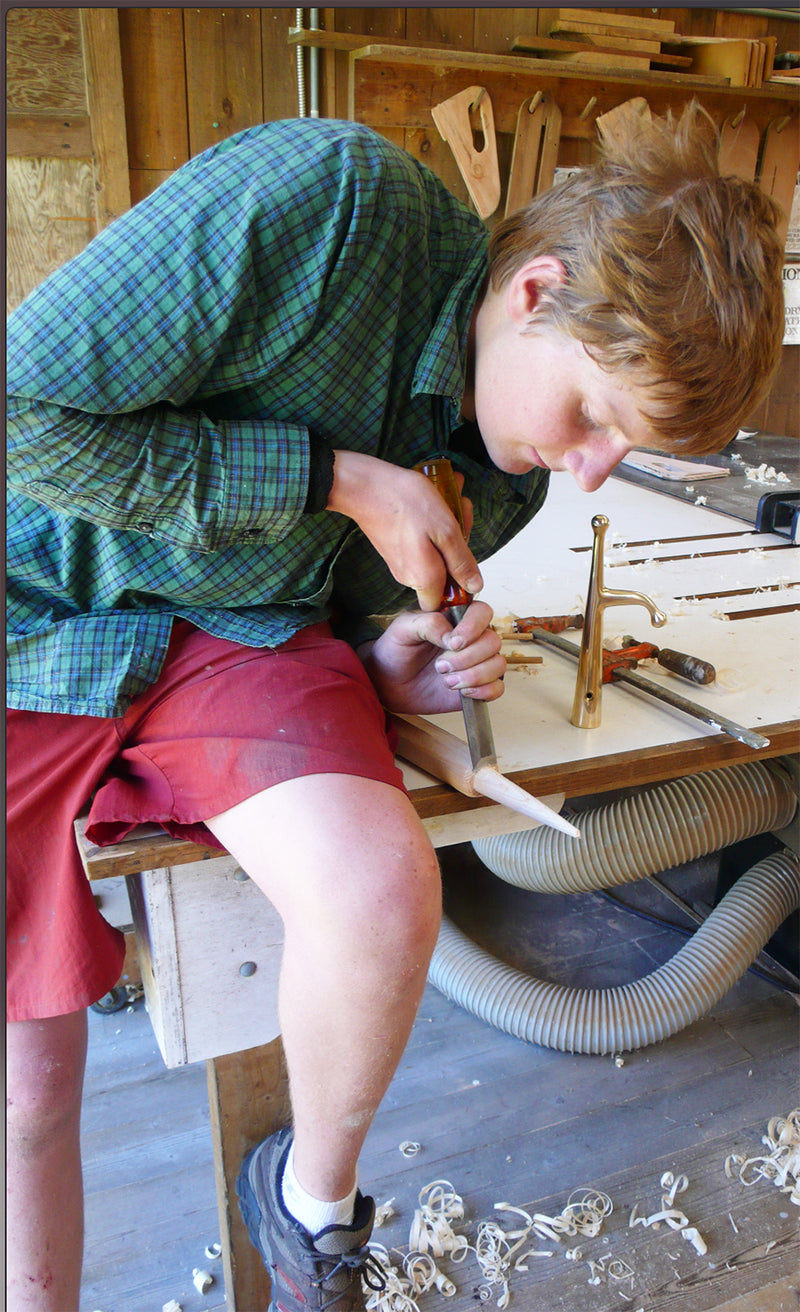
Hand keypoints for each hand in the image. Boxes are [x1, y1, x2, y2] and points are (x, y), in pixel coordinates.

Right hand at [327, 451, 482, 610]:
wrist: (365, 487)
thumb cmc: (406, 502)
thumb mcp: (445, 530)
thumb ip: (461, 562)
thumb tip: (475, 586)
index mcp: (425, 578)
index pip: (446, 602)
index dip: (460, 586)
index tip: (467, 558)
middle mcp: (410, 577)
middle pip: (443, 575)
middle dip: (458, 546)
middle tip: (462, 514)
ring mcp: (400, 564)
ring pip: (434, 556)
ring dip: (448, 531)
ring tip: (451, 501)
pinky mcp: (394, 550)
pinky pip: (421, 546)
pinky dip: (432, 527)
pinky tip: (436, 503)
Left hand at [359, 601, 504, 715]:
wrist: (388, 683)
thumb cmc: (396, 651)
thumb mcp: (403, 629)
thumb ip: (428, 623)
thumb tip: (451, 634)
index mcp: (456, 619)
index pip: (482, 613)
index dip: (473, 628)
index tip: (453, 643)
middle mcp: (472, 640)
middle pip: (493, 642)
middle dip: (467, 657)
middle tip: (440, 666)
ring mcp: (476, 664)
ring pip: (498, 665)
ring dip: (474, 675)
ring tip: (447, 680)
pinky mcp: (477, 687)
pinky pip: (497, 688)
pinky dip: (483, 691)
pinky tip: (461, 691)